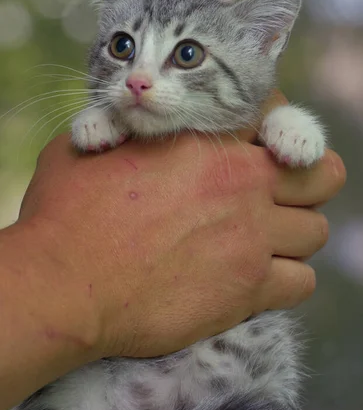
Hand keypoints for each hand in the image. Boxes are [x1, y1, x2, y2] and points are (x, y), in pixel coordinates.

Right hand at [17, 91, 345, 359]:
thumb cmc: (66, 215)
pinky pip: (302, 283)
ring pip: (316, 232)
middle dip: (309, 179)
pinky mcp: (246, 292)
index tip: (261, 144)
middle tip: (280, 192)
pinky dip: (286, 280)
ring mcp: (250, 241)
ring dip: (293, 234)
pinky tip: (255, 278)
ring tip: (260, 241)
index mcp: (207, 144)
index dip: (275, 126)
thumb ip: (129, 127)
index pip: (277, 117)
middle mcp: (241, 188)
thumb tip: (133, 123)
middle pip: (324, 175)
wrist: (64, 286)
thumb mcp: (93, 145)